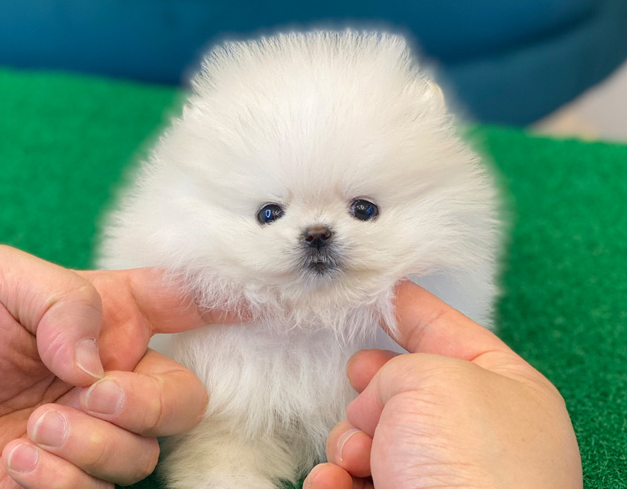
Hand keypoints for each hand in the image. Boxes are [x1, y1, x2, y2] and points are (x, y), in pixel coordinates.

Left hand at [0, 246, 237, 488]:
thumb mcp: (7, 283)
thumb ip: (67, 303)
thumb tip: (100, 360)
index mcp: (111, 319)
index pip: (187, 306)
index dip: (231, 304)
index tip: (267, 302)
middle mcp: (114, 375)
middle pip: (182, 401)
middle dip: (148, 403)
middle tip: (97, 393)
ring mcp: (93, 429)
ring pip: (141, 454)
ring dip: (96, 442)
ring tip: (36, 424)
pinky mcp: (64, 474)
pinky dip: (65, 477)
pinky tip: (21, 457)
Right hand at [305, 281, 582, 488]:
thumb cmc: (468, 462)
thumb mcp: (431, 378)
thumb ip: (396, 369)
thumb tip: (373, 402)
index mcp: (504, 388)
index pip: (451, 331)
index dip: (412, 309)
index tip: (382, 290)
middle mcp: (474, 432)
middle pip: (406, 386)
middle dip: (373, 383)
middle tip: (359, 376)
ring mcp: (440, 473)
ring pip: (373, 434)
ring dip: (353, 439)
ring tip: (362, 453)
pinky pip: (355, 477)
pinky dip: (337, 476)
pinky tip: (335, 480)